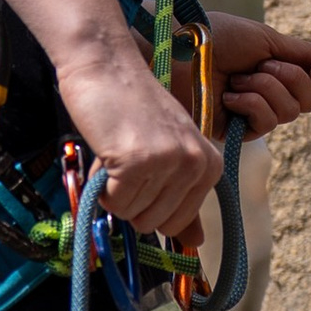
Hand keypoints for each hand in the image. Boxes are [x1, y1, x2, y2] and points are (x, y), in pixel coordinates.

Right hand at [58, 41, 223, 235]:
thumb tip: (195, 244)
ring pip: (130, 214)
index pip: (177, 223)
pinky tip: (107, 149)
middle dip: (130, 198)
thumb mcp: (167, 151)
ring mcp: (169, 162)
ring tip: (117, 148)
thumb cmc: (132, 109)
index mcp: (210, 165)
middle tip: (127, 156)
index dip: (148, 201)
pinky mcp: (138, 161)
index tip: (144, 167)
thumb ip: (182, 199)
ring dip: (113, 188)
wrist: (107, 65)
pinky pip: (112, 202)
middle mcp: (196, 165)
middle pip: (153, 224)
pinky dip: (100, 183)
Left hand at [204, 14, 310, 134]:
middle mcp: (269, 94)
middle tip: (264, 65)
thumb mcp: (265, 39)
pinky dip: (252, 103)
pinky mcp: (238, 133)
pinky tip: (230, 95)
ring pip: (290, 112)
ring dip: (266, 88)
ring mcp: (254, 115)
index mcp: (277, 70)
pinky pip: (267, 123)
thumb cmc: (216, 39)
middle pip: (310, 101)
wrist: (182, 52)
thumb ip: (301, 52)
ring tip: (239, 77)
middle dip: (292, 78)